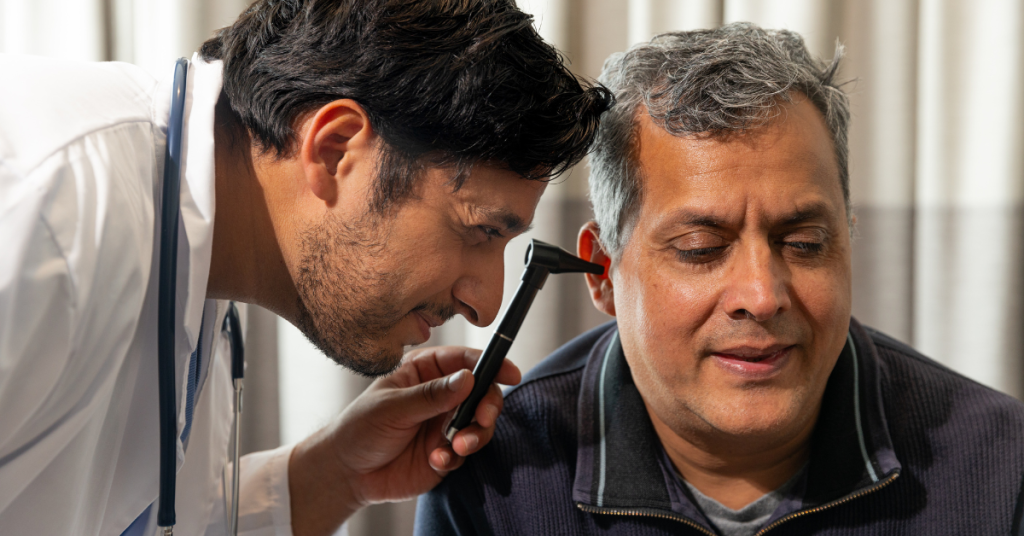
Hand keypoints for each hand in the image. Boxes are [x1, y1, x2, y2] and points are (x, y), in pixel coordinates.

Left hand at [288, 346, 520, 535]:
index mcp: (426, 371)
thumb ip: (432, 395)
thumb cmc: (360, 429)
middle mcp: (441, 395)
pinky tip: (435, 460)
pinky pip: (465, 452)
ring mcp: (445, 423)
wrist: (347, 473)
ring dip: (474, 435)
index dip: (491, 364)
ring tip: (456, 447)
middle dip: (487, 406)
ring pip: (480, 424)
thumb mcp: (392, 407)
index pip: (465, 361)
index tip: (510, 374)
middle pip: (482, 392)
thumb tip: (468, 379)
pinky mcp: (446, 451)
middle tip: (482, 418)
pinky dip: (455, 457)